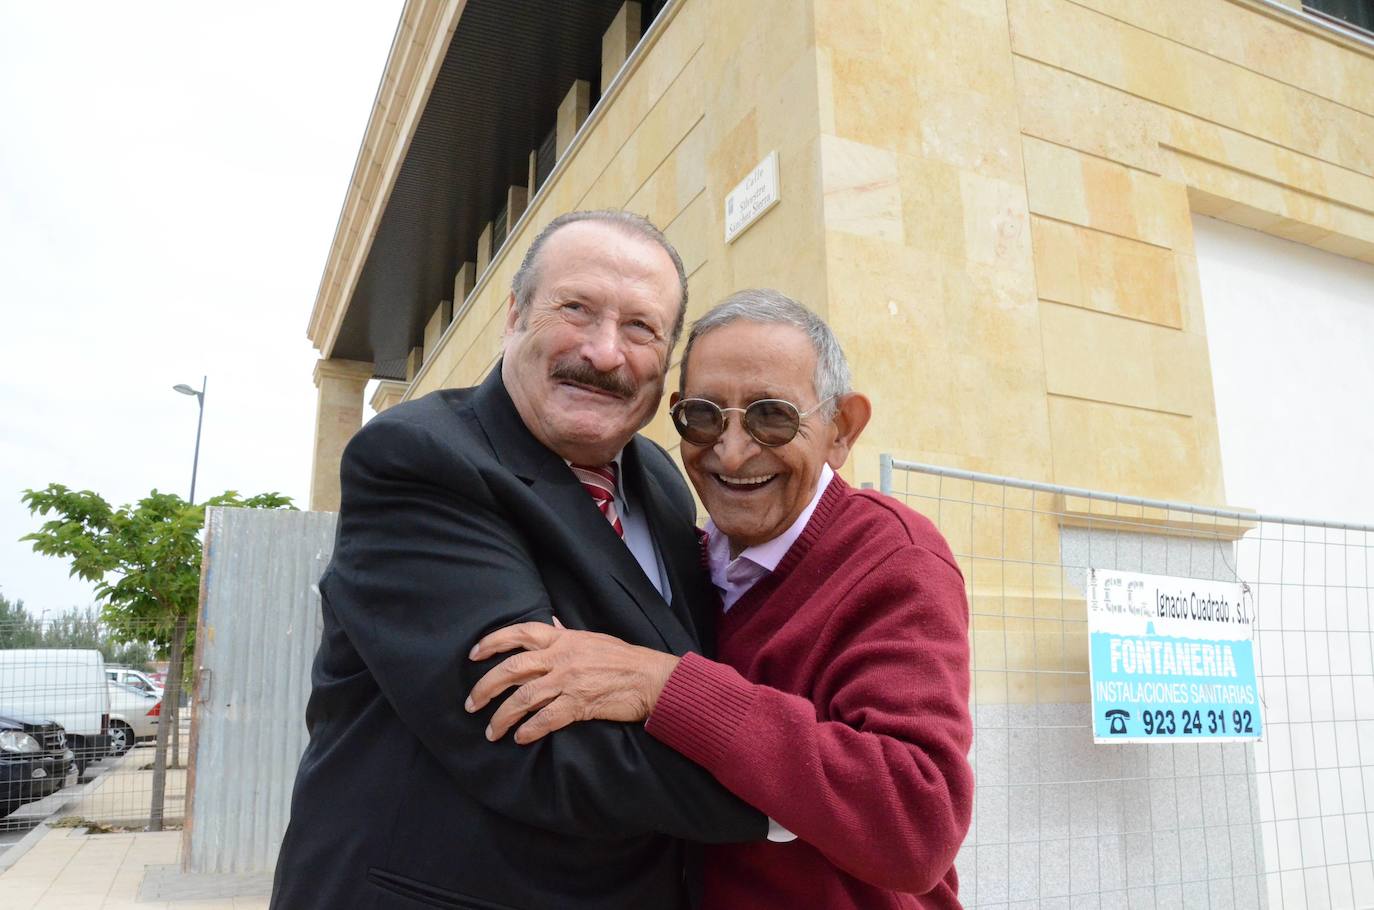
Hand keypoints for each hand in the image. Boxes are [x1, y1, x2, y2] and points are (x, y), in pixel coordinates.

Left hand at [465, 622, 680, 744]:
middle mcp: (561, 656)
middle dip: (485, 688)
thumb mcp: (592, 638)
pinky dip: (529, 730)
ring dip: (502, 717)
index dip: (492, 642)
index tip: (473, 655)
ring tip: (491, 731)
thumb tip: (550, 623)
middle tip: (471, 704)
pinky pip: (546, 718)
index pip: (519, 633)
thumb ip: (566, 633)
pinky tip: (520, 737)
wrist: (651, 678)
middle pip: (511, 669)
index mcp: (563, 638)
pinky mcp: (580, 703)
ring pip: (523, 698)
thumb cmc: (623, 658)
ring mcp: (569, 680)